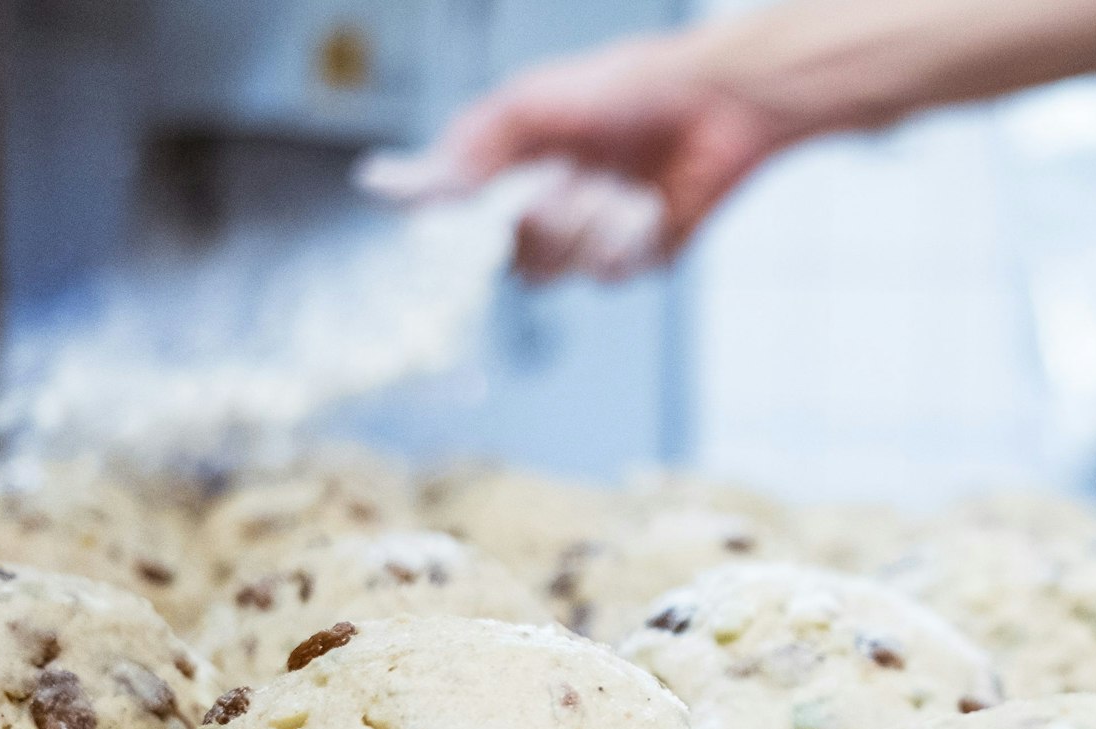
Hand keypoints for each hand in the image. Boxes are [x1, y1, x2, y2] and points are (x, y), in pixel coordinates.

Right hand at [362, 34, 794, 282]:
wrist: (714, 105)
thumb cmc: (624, 88)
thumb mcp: (524, 108)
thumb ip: (459, 154)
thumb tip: (381, 184)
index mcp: (516, 172)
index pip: (466, 227)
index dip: (470, 230)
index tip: (490, 204)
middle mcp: (553, 209)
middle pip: (518, 262)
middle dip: (545, 219)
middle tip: (573, 174)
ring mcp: (596, 237)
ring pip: (564, 272)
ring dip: (590, 223)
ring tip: (622, 183)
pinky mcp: (641, 256)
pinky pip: (612, 273)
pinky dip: (628, 235)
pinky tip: (651, 203)